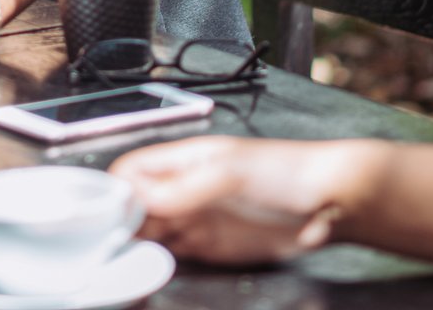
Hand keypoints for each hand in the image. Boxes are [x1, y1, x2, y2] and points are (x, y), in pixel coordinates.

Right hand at [110, 137, 359, 264]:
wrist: (328, 202)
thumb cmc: (283, 171)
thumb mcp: (227, 174)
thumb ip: (182, 188)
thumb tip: (138, 197)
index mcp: (180, 160)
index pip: (130, 171)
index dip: (113, 192)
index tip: (104, 218)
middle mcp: (183, 189)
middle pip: (135, 206)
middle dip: (120, 225)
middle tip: (109, 250)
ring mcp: (196, 220)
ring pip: (151, 234)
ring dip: (137, 248)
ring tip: (126, 265)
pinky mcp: (211, 248)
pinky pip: (175, 256)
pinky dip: (159, 265)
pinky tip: (152, 273)